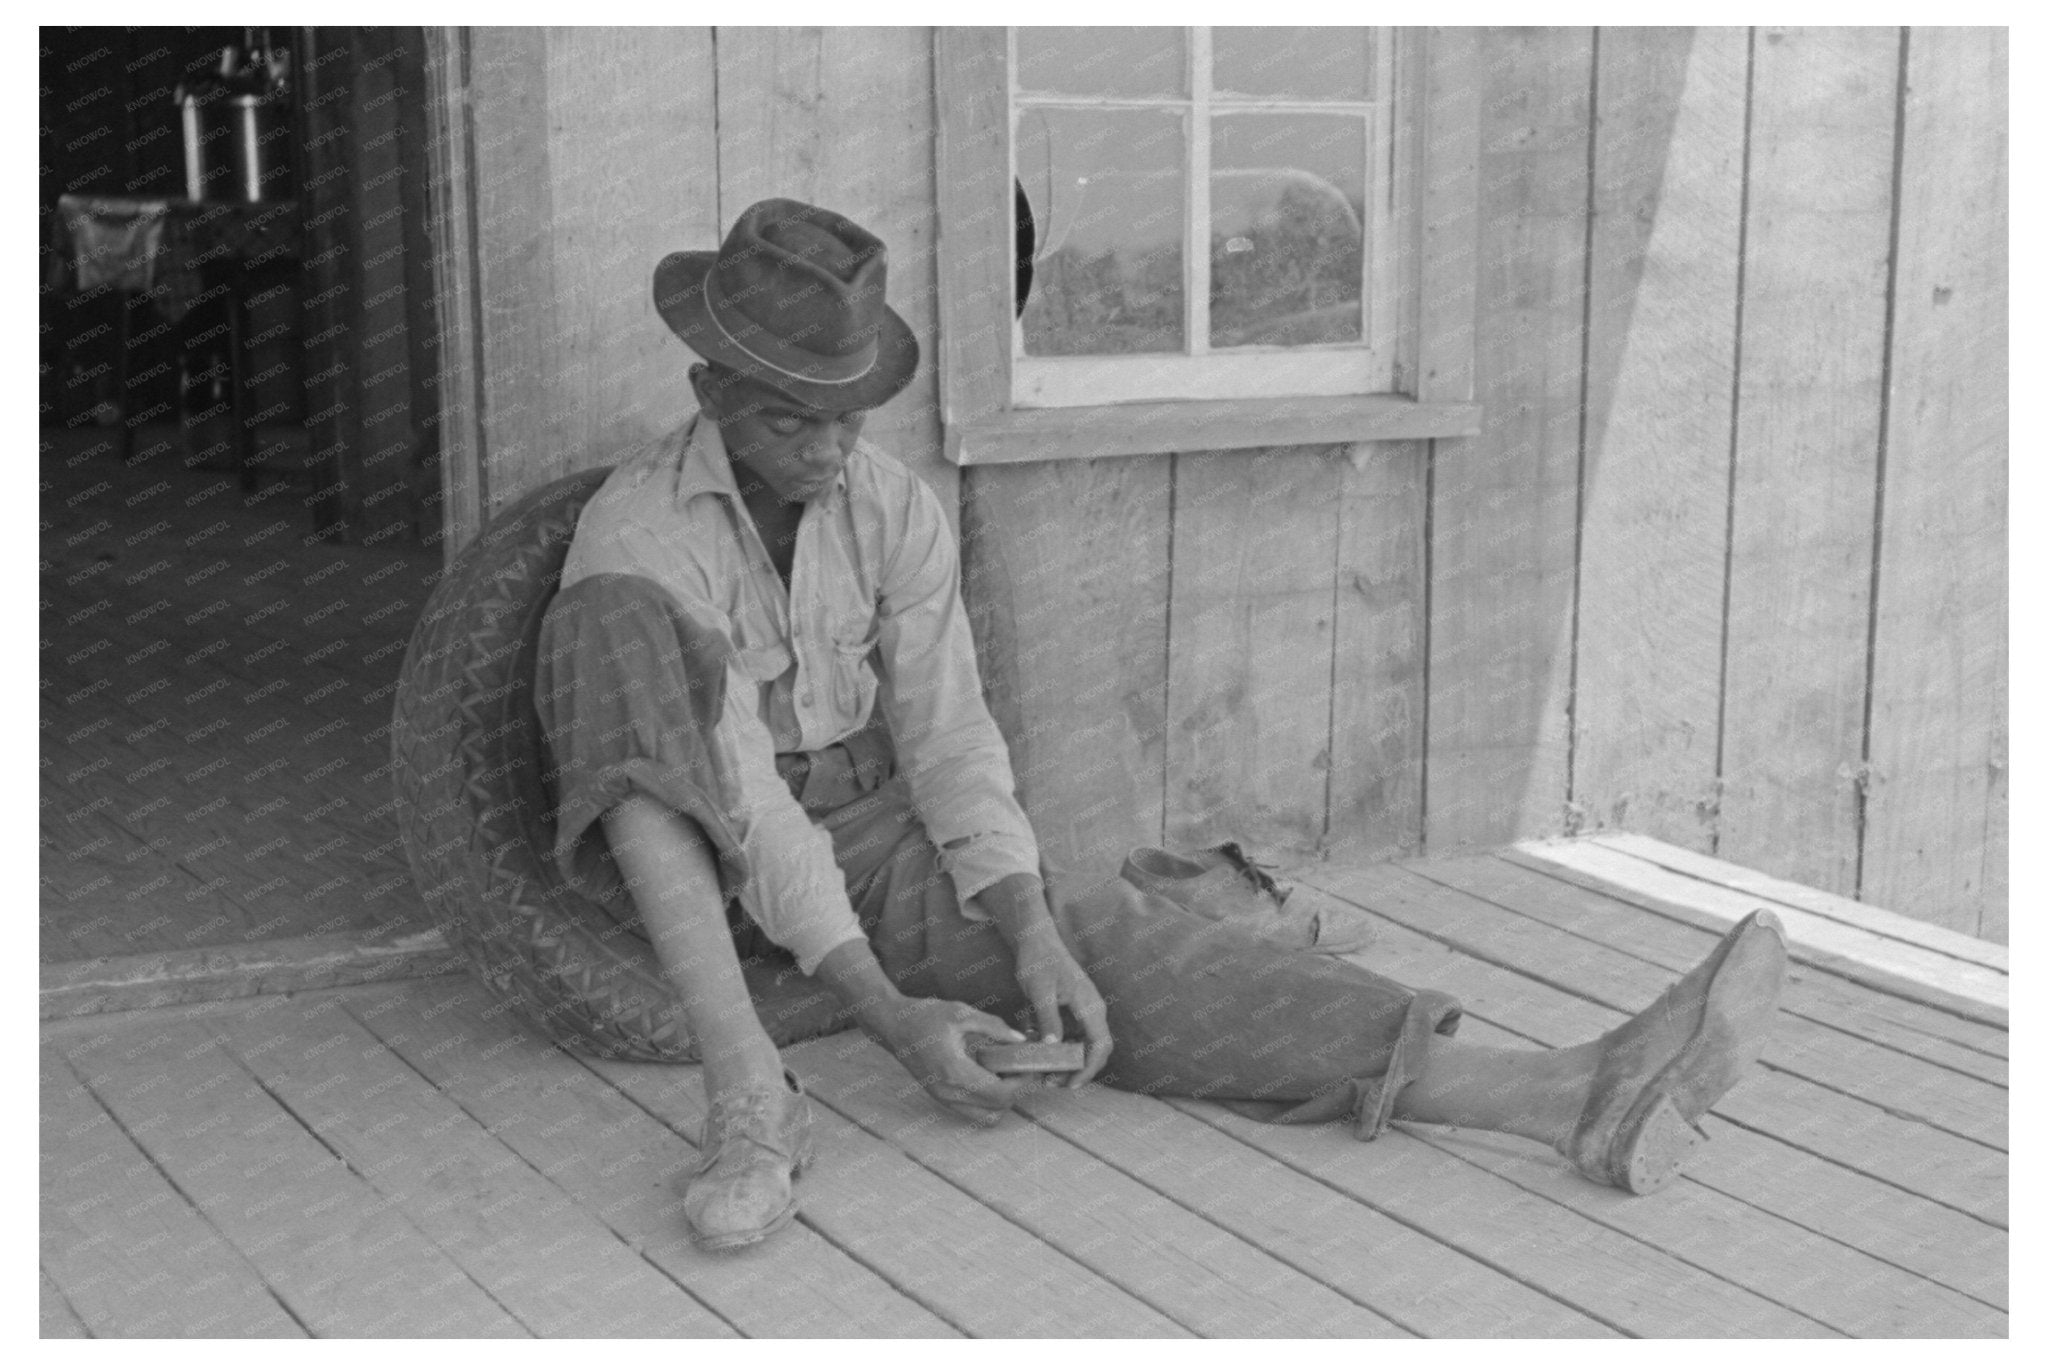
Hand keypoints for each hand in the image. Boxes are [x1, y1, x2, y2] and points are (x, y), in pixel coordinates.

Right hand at [874, 995, 1029, 1124]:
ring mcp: (943, 1098)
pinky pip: (972, 1111)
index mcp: (955, 1071)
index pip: (1000, 1094)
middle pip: (997, 1109)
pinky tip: (986, 1074)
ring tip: (1002, 1072)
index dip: (1021, 1083)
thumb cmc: (926, 1015)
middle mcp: (948, 1092)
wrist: (893, 1024)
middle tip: (1018, 1067)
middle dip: (1015, 1090)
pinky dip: (986, 1100)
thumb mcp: (961, 1013)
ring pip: (986, 1117)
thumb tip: (1020, 1040)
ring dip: (1000, 1099)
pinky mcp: (940, 1097)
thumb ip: (994, 1026)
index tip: (1027, 1065)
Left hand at [997, 875, 1111, 1089]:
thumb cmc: (1039, 960)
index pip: (1100, 1045)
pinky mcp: (1073, 1011)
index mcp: (1089, 1006)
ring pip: (1082, 1046)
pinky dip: (1058, 1048)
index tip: (1070, 1084)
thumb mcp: (1039, 990)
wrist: (1037, 939)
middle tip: (1052, 1083)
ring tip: (1042, 1073)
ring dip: (1066, 1062)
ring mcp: (1084, 1011)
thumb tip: (1052, 1046)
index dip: (1088, 1069)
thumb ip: (1047, 1018)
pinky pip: (1071, 1036)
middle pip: (1095, 1050)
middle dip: (1077, 1071)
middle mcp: (1092, 1010)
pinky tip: (1038, 1049)